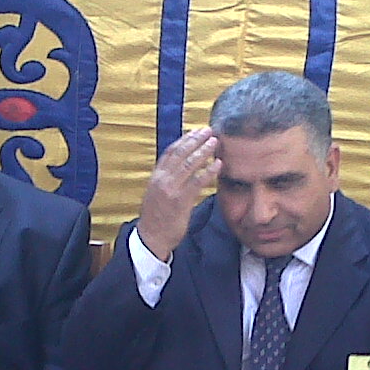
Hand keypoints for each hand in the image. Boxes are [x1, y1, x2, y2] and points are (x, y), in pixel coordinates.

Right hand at [135, 128, 221, 259]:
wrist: (152, 238)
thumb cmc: (157, 217)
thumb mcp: (158, 193)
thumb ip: (168, 179)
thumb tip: (183, 166)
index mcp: (156, 176)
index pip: (171, 151)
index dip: (185, 139)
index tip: (197, 131)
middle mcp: (162, 179)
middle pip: (180, 153)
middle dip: (196, 140)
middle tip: (209, 131)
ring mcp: (170, 189)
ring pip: (189, 164)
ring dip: (203, 151)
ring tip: (215, 143)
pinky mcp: (180, 200)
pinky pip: (197, 182)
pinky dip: (208, 171)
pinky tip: (218, 165)